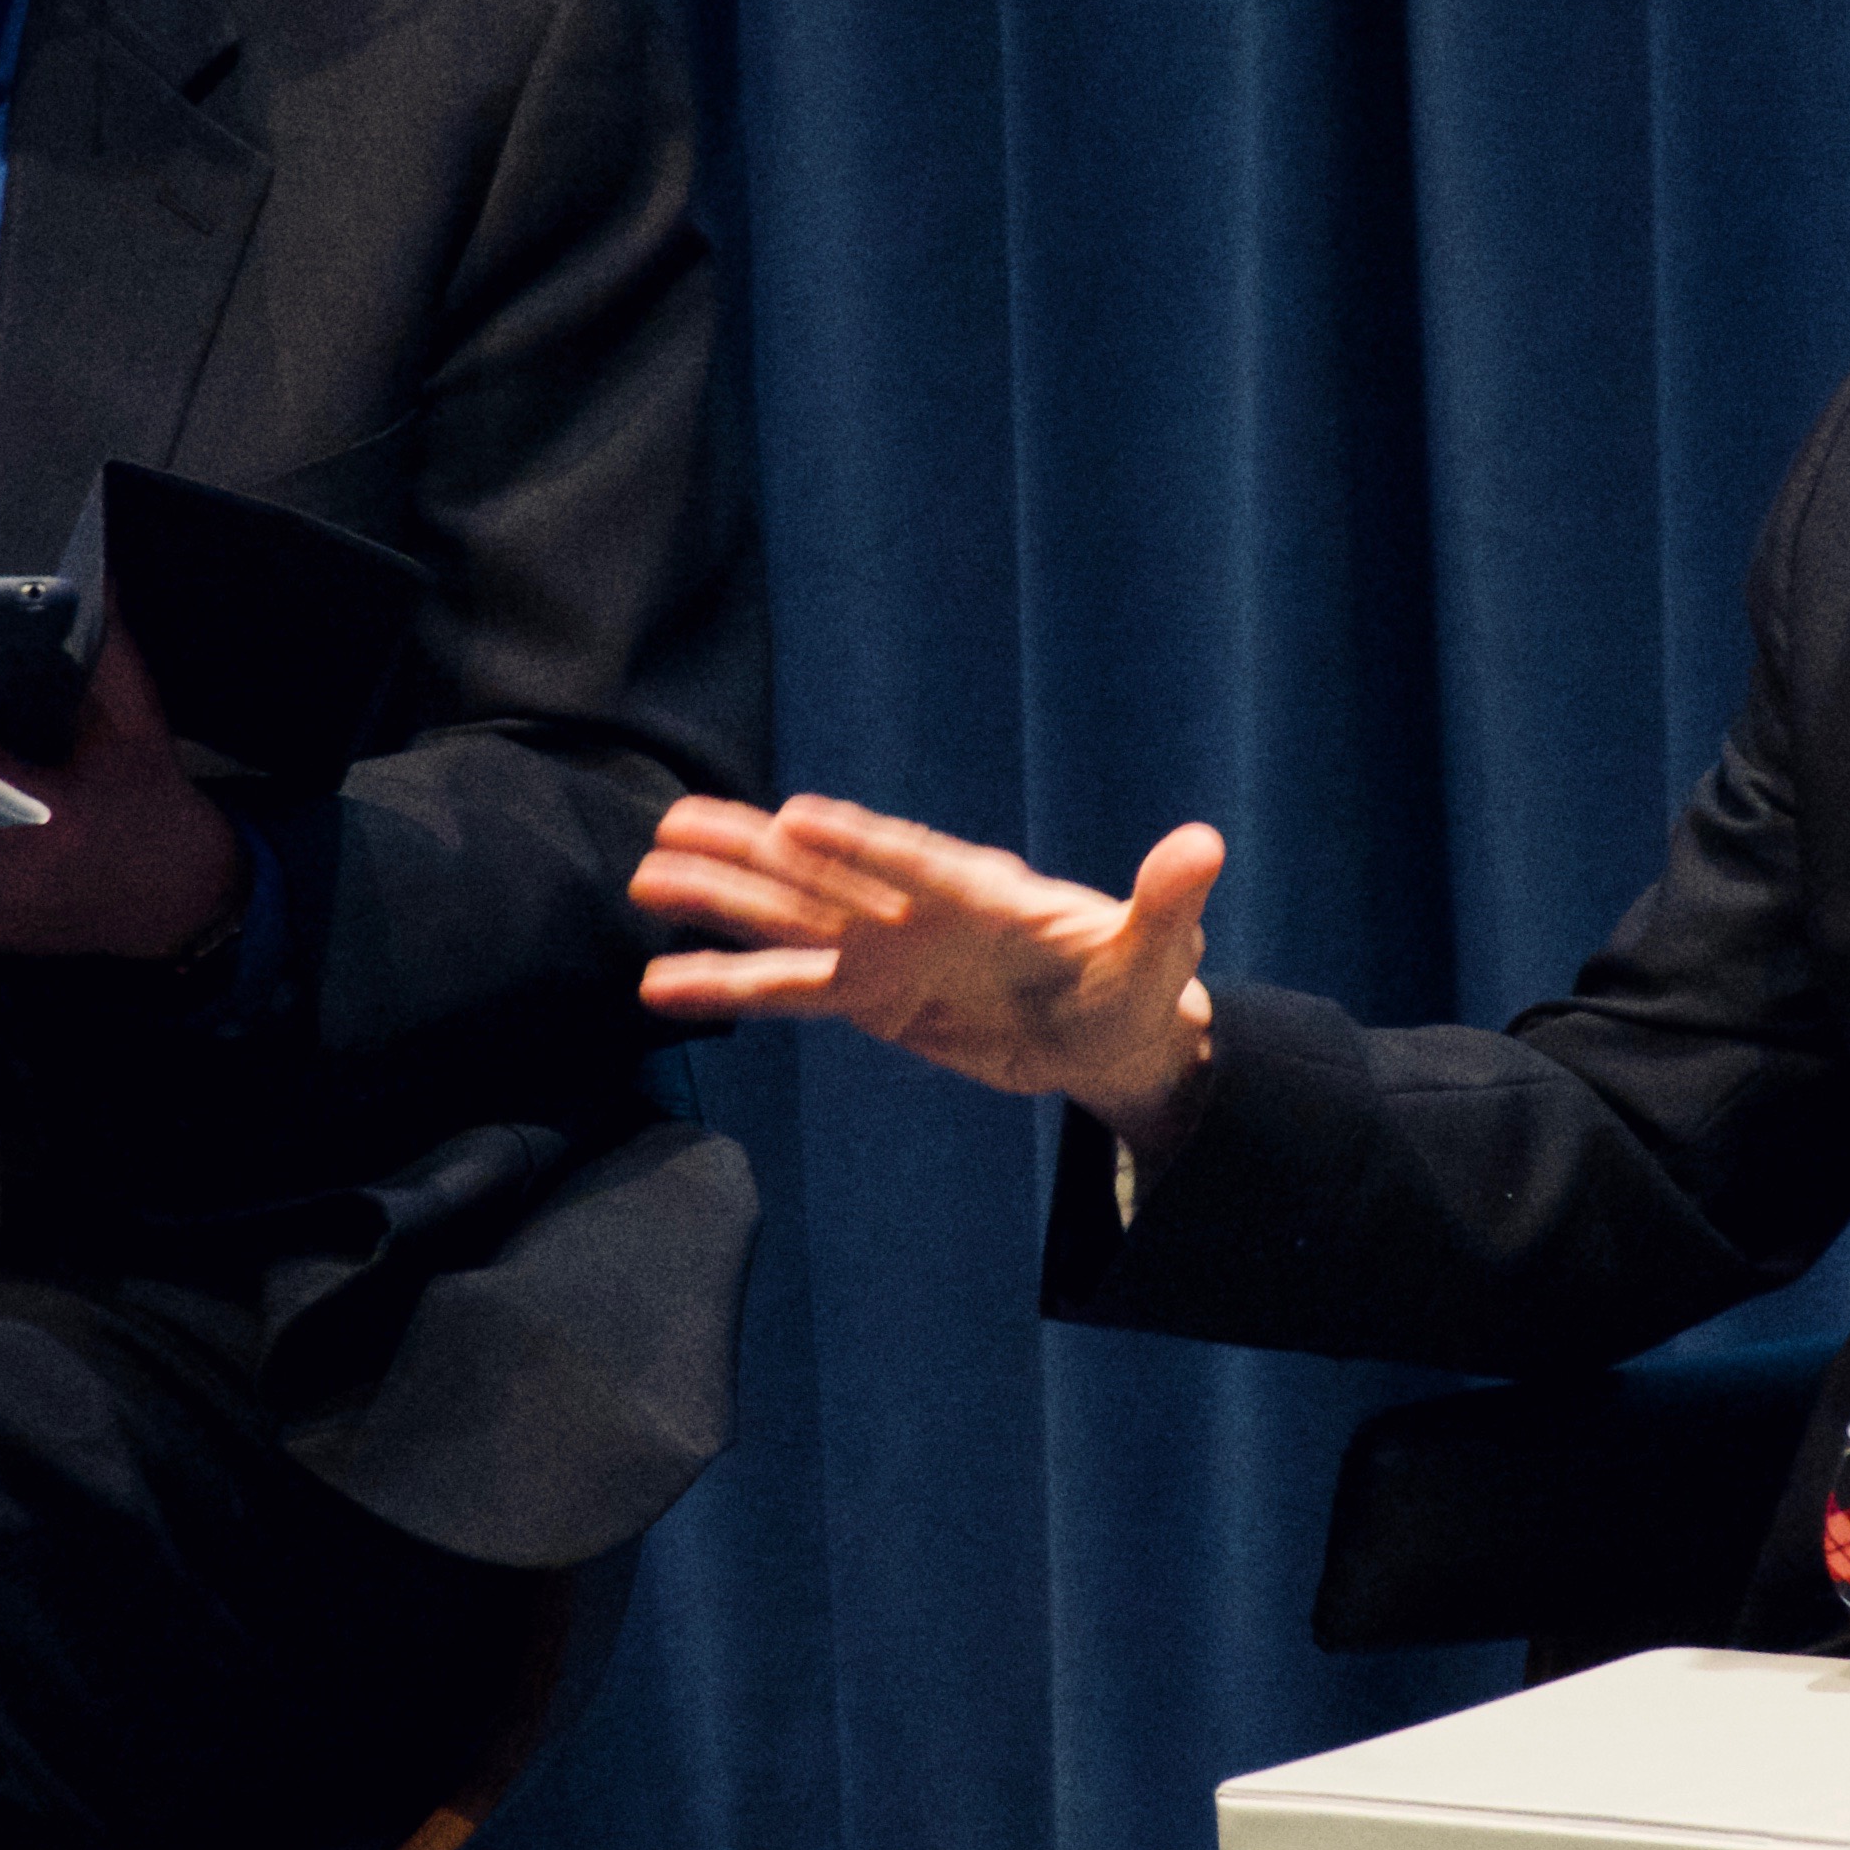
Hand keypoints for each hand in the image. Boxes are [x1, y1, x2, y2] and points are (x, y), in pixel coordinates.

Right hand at [631, 796, 1225, 1159]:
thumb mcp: (1160, 949)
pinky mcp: (869, 998)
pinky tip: (660, 986)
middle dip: (751, 856)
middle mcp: (918, 910)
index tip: (798, 818)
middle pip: (825, 877)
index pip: (913, 862)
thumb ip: (1166, 901)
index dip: (859, 843)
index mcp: (982, 892)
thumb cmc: (1139, 980)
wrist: (1112, 1031)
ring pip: (788, 921)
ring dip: (720, 902)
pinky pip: (786, 992)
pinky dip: (726, 989)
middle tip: (672, 826)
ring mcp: (885, 952)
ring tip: (645, 876)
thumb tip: (1204, 846)